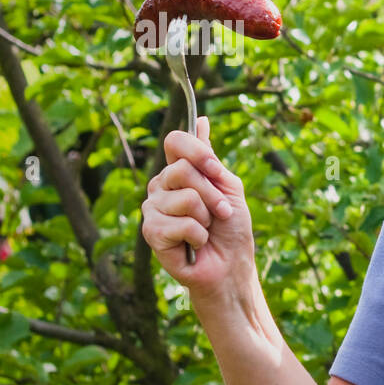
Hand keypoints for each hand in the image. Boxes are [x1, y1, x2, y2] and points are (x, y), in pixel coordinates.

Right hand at [141, 115, 254, 300]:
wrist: (231, 265)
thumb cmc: (231, 228)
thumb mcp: (229, 187)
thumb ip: (210, 159)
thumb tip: (201, 120)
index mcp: (178, 172)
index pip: (175, 142)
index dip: (199, 152)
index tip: (217, 170)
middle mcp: (160, 187)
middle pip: (183, 170)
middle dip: (212, 193)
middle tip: (220, 212)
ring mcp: (153, 209)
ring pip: (186, 198)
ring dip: (208, 217)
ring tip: (206, 230)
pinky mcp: (151, 233)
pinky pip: (182, 223)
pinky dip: (199, 236)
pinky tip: (195, 244)